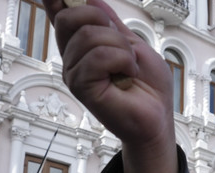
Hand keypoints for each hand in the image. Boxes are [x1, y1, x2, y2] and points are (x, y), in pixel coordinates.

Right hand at [43, 0, 176, 172]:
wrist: (157, 119)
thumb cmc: (148, 87)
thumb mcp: (133, 44)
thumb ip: (111, 23)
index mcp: (82, 45)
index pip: (60, 16)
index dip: (56, 0)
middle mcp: (73, 58)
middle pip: (69, 17)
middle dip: (101, 20)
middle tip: (123, 43)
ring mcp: (74, 73)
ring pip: (88, 36)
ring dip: (120, 47)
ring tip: (129, 67)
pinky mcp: (81, 87)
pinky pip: (97, 57)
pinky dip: (121, 61)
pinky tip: (127, 75)